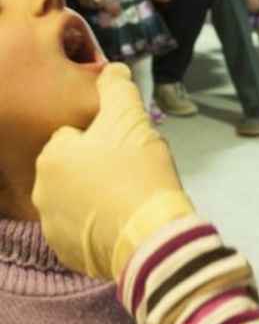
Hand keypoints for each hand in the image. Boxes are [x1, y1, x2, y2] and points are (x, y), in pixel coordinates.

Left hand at [33, 63, 194, 279]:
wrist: (152, 235)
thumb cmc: (138, 174)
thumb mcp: (131, 118)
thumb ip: (118, 87)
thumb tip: (113, 71)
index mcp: (51, 157)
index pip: (76, 136)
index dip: (105, 139)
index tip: (127, 149)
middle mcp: (42, 192)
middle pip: (75, 168)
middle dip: (98, 167)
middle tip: (131, 172)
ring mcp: (52, 225)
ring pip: (77, 198)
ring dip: (97, 196)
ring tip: (128, 198)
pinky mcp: (68, 253)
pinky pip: (81, 230)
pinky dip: (98, 226)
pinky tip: (121, 221)